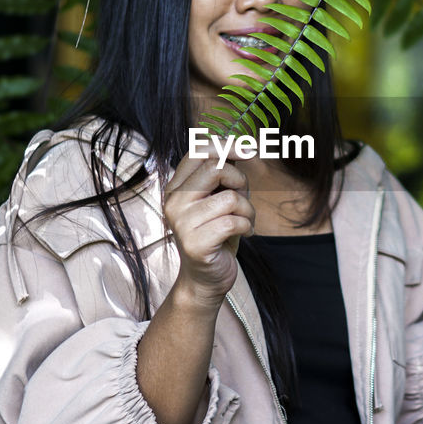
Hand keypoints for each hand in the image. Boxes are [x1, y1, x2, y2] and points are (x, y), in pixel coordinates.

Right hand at [162, 152, 254, 306]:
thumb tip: (241, 146)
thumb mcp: (220, 198)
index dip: (227, 146)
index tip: (249, 150)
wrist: (205, 278)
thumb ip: (224, 174)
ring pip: (230, 198)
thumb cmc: (216, 233)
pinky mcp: (195, 243)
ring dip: (248, 210)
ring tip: (244, 222)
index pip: (198, 152)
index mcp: (176, 187)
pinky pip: (234, 222)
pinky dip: (247, 227)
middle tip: (244, 197)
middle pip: (215, 168)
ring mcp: (182, 223)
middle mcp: (173, 202)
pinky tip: (243, 234)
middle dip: (240, 180)